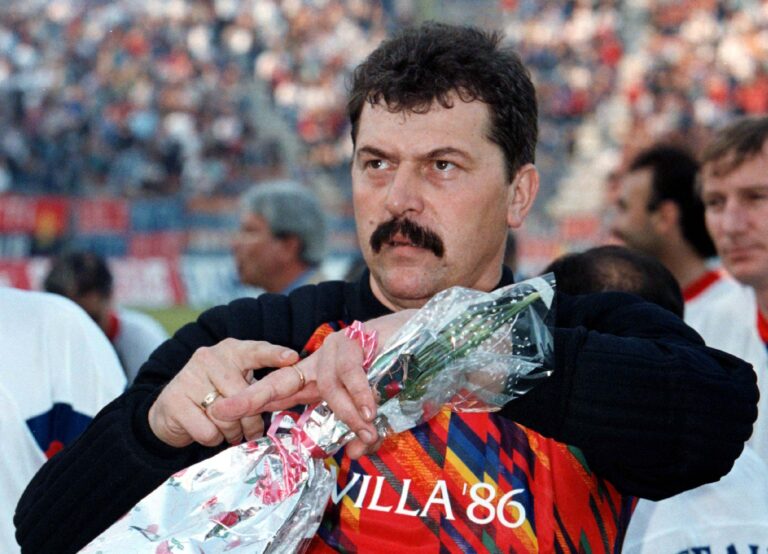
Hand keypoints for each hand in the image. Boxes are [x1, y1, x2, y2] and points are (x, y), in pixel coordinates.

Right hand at [148, 339, 299, 447]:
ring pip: (226, 416)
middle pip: (244, 395)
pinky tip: (208, 431)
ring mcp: (189, 377)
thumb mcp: (237, 382)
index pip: (256, 350)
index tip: (292, 358)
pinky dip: (212, 438)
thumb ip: (259, 385)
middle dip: (252, 420)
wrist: (170, 410)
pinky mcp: (174, 401)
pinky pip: (207, 431)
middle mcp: (209, 358)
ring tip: (229, 431)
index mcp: (231, 351)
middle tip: (252, 431)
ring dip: (232, 432)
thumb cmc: (214, 396)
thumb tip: (289, 396)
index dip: (274, 355)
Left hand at [212, 310, 416, 457]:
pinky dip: (360, 393)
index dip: (253, 403)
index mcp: (318, 380)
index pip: (281, 393)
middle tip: (224, 410)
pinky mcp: (353, 340)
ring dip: (346, 411)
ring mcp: (334, 350)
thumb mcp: (374, 410)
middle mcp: (319, 364)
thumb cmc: (395, 372)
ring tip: (366, 429)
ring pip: (326, 385)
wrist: (421, 336)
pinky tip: (370, 410)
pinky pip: (349, 372)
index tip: (222, 413)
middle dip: (252, 397)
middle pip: (280, 381)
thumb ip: (360, 430)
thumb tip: (354, 455)